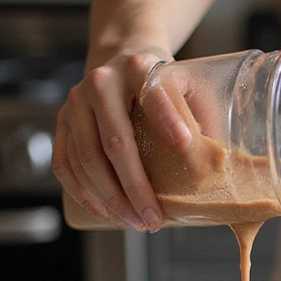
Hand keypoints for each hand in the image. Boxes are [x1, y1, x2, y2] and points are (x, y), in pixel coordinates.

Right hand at [52, 51, 190, 230]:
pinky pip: (64, 163)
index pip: (153, 95)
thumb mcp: (189, 86)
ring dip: (111, 198)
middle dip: (135, 187)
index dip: (168, 119)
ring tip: (136, 222)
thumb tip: (220, 164)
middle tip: (155, 218)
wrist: (121, 58)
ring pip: (86, 159)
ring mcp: (75, 103)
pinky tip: (103, 212)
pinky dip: (82, 192)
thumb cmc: (165, 83)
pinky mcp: (61, 121)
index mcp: (138, 68)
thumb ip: (202, 116)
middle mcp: (101, 82)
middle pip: (115, 141)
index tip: (186, 144)